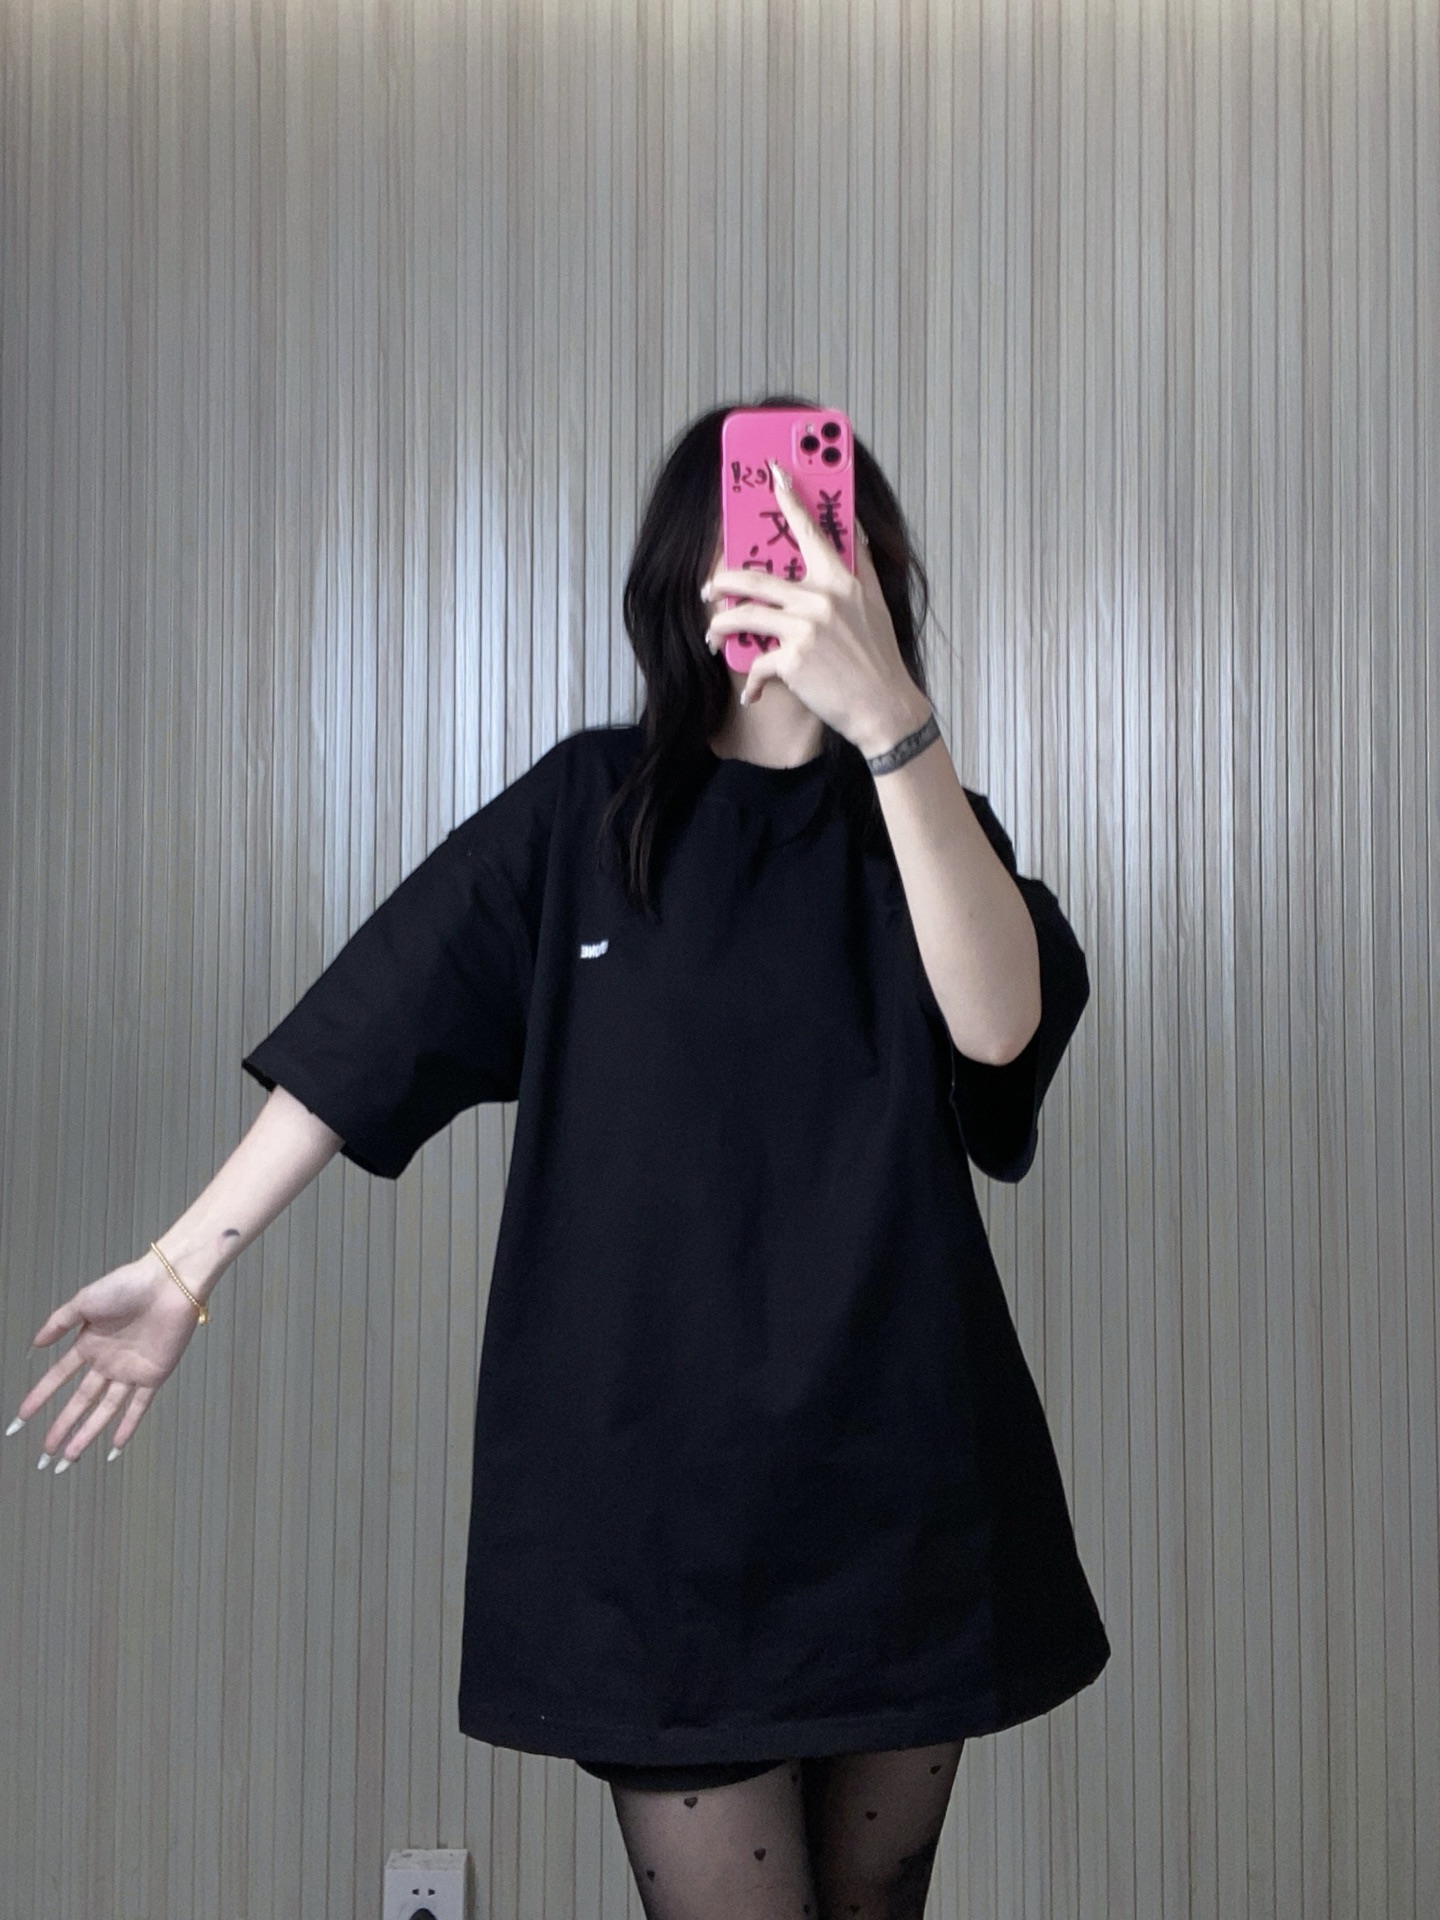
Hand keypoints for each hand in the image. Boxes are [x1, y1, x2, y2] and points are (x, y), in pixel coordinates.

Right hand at [8, 1254, 204, 1468]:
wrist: (168, 1283)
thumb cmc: (128, 1285)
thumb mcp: (84, 1301)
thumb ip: (59, 1322)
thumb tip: (35, 1344)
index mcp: (89, 1344)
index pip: (58, 1378)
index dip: (39, 1398)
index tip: (21, 1419)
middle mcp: (108, 1361)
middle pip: (80, 1402)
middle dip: (61, 1427)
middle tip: (45, 1452)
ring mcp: (130, 1370)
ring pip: (105, 1410)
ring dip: (87, 1433)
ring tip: (69, 1457)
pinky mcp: (154, 1374)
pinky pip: (139, 1406)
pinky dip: (127, 1426)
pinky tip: (114, 1447)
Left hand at [702, 459, 931, 757]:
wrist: (884, 707)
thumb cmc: (878, 659)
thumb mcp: (876, 604)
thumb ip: (862, 564)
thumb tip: (857, 528)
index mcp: (841, 580)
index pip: (811, 531)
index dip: (790, 499)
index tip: (773, 473)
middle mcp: (821, 598)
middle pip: (754, 577)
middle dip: (722, 581)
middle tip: (709, 589)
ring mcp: (805, 627)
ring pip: (742, 615)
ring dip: (720, 627)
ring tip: (715, 637)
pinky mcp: (792, 659)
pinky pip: (757, 663)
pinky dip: (752, 681)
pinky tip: (753, 694)